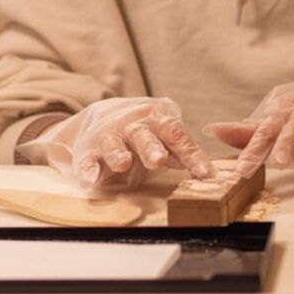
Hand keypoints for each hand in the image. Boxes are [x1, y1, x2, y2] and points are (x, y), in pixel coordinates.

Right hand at [38, 97, 213, 188]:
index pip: (177, 136)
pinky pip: (87, 158)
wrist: (107, 114)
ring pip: (113, 143)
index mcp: (158, 120)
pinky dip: (88, 168)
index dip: (192, 155)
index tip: (205, 173)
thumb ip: (180, 150)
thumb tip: (204, 171)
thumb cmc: (147, 131)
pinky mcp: (89, 149)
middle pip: (144, 135)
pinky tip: (91, 179)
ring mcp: (110, 135)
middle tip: (158, 160)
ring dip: (118, 154)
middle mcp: (133, 125)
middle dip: (151, 148)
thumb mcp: (165, 135)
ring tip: (122, 164)